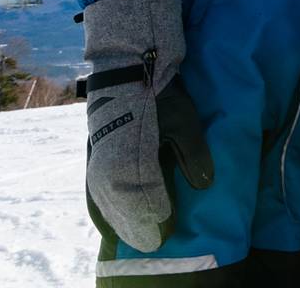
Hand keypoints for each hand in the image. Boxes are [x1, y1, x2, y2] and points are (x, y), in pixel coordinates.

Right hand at [81, 0, 213, 252]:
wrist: (127, 60)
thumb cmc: (158, 89)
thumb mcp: (183, 119)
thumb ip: (192, 153)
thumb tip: (204, 185)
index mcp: (131, 157)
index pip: (143, 201)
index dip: (156, 218)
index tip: (167, 230)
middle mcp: (109, 162)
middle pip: (122, 206)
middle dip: (138, 224)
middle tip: (155, 239)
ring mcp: (98, 156)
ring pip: (106, 199)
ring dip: (120, 218)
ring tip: (133, 234)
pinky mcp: (94, 149)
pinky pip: (96, 186)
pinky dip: (103, 204)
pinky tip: (109, 215)